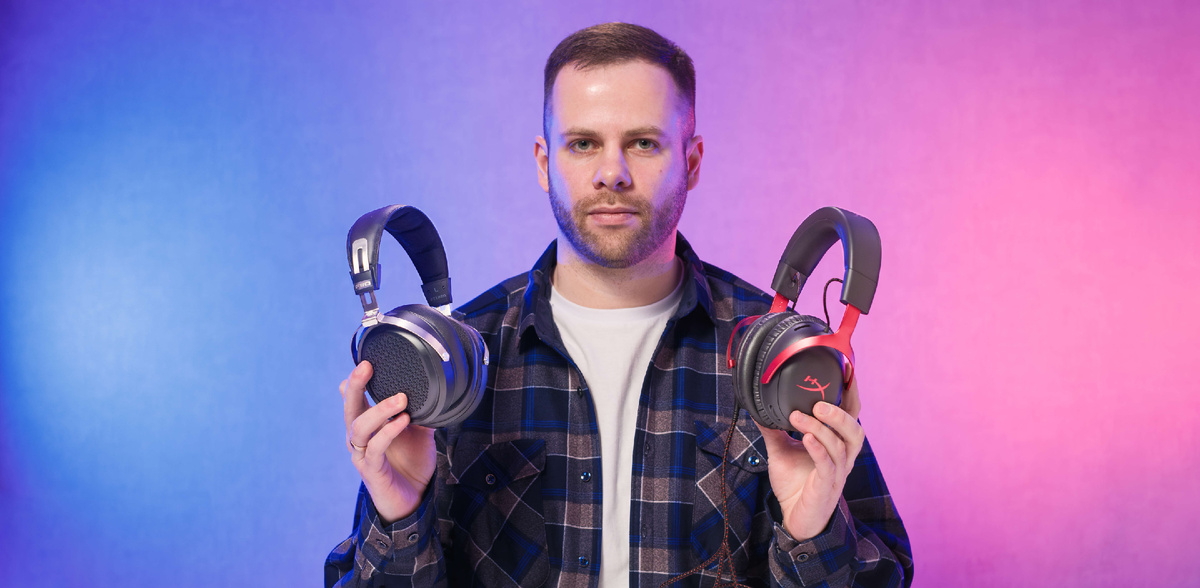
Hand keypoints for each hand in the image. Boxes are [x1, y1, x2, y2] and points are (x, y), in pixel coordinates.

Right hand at [341, 360, 436, 524]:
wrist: (414, 499)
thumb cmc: (412, 464)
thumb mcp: (419, 433)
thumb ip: (419, 412)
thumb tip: (429, 390)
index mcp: (368, 425)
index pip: (355, 399)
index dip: (356, 381)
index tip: (366, 360)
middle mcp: (359, 438)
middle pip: (349, 408)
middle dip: (356, 386)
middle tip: (365, 367)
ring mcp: (362, 454)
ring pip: (359, 427)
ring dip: (379, 410)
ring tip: (400, 399)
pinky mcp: (371, 470)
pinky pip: (374, 448)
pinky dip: (388, 432)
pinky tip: (403, 421)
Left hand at [754, 378, 864, 541]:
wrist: (794, 517)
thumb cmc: (795, 484)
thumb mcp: (781, 451)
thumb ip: (774, 430)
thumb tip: (758, 408)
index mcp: (837, 445)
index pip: (851, 418)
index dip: (852, 398)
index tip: (845, 375)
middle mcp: (842, 458)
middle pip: (855, 431)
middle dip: (839, 414)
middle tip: (818, 402)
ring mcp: (837, 473)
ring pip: (841, 446)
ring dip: (821, 428)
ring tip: (800, 416)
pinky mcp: (826, 487)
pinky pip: (828, 466)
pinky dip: (818, 449)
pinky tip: (806, 438)